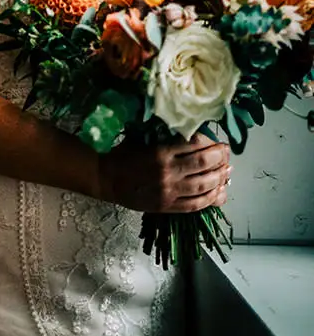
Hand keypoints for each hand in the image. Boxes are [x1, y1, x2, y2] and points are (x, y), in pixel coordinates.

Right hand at [98, 133, 230, 212]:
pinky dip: (210, 199)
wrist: (106, 179)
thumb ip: (164, 135)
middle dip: (219, 159)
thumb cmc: (122, 154)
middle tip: (227, 154)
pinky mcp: (168, 206)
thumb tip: (188, 129)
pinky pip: (195, 205)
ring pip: (202, 186)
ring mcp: (169, 191)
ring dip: (219, 178)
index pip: (193, 145)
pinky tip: (219, 193)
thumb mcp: (141, 137)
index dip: (209, 143)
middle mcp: (167, 172)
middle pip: (202, 165)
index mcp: (160, 152)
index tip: (218, 141)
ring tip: (228, 172)